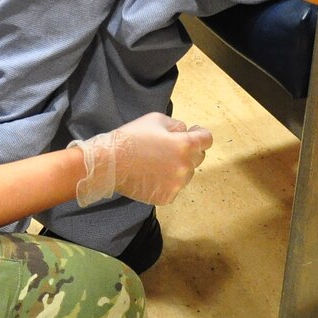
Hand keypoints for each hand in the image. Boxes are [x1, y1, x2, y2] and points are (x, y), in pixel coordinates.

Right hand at [74, 113, 212, 206]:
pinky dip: (167, 182)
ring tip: (157, 163)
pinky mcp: (166, 197)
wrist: (111, 162)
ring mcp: (177, 185)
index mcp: (185, 145)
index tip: (194, 133)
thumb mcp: (156, 119)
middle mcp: (185, 167)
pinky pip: (173, 187)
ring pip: (185, 174)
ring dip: (177, 167)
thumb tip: (185, 132)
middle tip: (170, 148)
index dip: (200, 134)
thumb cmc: (132, 137)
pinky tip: (152, 175)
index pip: (206, 140)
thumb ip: (177, 125)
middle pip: (198, 158)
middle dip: (188, 150)